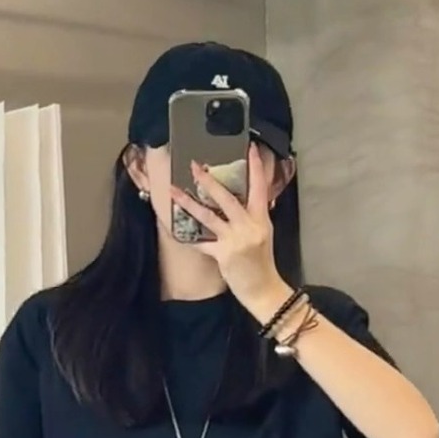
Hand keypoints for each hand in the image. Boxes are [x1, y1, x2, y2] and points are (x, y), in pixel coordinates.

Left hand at [173, 144, 290, 321]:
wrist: (264, 290)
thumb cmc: (262, 263)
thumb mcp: (264, 234)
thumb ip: (254, 216)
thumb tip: (248, 199)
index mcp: (261, 219)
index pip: (260, 187)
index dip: (255, 167)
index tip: (250, 147)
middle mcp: (248, 226)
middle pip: (227, 198)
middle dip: (210, 181)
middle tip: (194, 166)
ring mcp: (235, 241)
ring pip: (209, 216)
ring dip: (189, 203)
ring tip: (174, 191)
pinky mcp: (223, 256)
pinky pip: (202, 243)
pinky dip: (190, 238)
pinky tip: (176, 230)